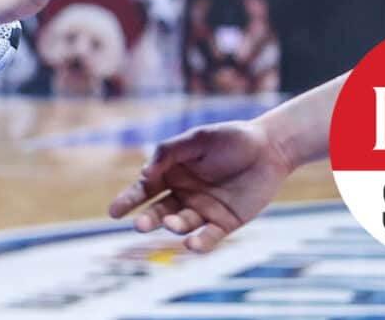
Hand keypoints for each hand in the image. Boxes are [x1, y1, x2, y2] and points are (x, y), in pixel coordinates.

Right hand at [107, 117, 296, 251]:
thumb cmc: (230, 139)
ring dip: (174, 226)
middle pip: (159, 211)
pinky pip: (209, 236)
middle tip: (139, 225)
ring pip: (182, 223)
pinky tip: (192, 245)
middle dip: (147, 219)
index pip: (144, 189)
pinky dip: (200, 243)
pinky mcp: (225, 223)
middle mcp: (184, 194)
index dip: (128, 200)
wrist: (269, 148)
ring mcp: (204, 210)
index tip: (114, 212)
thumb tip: (144, 174)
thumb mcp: (197, 139)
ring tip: (171, 223)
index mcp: (171, 172)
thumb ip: (169, 153)